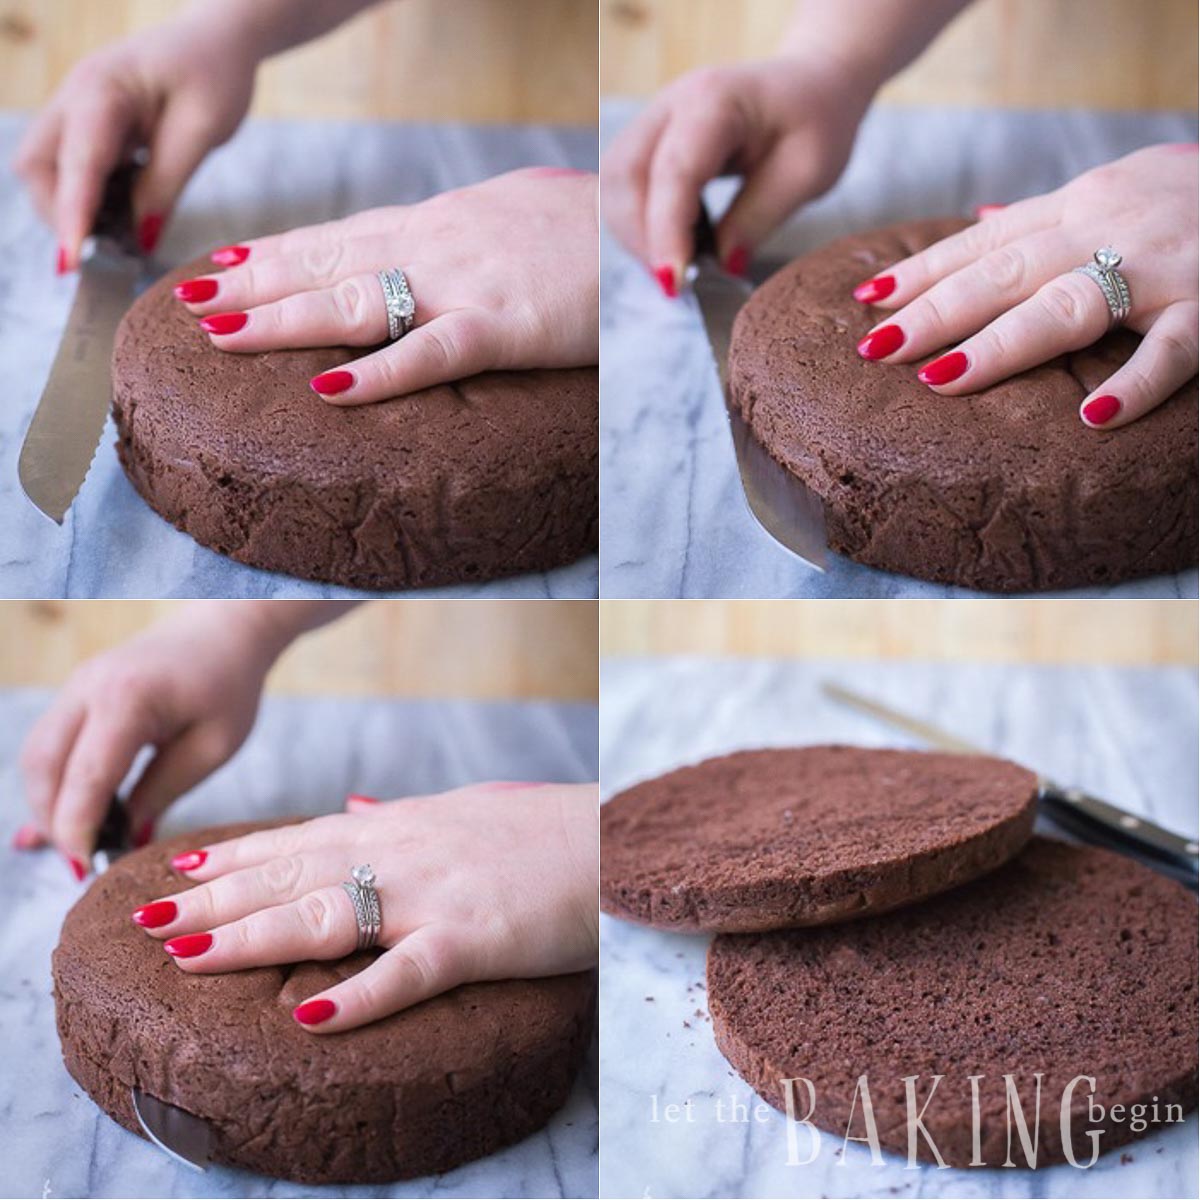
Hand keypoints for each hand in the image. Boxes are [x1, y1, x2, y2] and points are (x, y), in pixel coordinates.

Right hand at [12, 9, 256, 269]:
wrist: (218, 39)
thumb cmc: (215, 74)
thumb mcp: (202, 131)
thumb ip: (166, 184)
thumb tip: (138, 237)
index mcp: (103, 90)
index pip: (77, 164)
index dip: (72, 216)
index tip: (72, 261)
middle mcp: (76, 96)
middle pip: (38, 166)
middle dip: (61, 213)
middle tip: (105, 249)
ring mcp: (76, 108)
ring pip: (47, 168)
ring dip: (73, 207)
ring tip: (120, 232)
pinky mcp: (88, 123)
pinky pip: (71, 167)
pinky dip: (89, 196)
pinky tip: (126, 209)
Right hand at [16, 603, 284, 876]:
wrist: (225, 629)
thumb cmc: (229, 684)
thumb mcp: (213, 747)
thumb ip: (164, 791)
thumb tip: (127, 838)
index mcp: (128, 699)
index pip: (86, 776)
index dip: (79, 828)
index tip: (87, 868)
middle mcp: (88, 687)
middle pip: (44, 768)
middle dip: (56, 822)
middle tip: (84, 861)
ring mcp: (76, 686)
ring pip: (36, 758)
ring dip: (49, 804)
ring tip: (81, 841)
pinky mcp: (77, 692)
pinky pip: (48, 744)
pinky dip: (53, 782)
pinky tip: (64, 817)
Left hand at [129, 782, 598, 1032]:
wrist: (614, 838)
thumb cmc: (543, 831)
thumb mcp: (465, 809)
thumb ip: (404, 815)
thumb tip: (355, 808)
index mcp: (400, 827)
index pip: (299, 839)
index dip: (233, 858)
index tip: (175, 871)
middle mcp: (402, 853)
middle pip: (292, 875)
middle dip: (214, 898)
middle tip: (143, 918)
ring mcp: (434, 894)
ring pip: (326, 914)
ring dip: (251, 936)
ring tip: (184, 955)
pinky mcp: (475, 937)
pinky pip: (409, 970)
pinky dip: (358, 996)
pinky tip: (308, 1017)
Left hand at [171, 167, 598, 404]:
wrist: (652, 225)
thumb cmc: (593, 227)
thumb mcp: (518, 214)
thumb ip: (470, 233)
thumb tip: (444, 246)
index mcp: (440, 223)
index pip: (341, 234)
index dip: (277, 252)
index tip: (224, 266)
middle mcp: (436, 245)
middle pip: (329, 262)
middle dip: (255, 284)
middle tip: (191, 304)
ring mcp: (465, 283)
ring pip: (357, 300)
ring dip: (284, 319)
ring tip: (221, 335)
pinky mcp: (505, 326)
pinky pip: (431, 352)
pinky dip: (380, 373)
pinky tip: (330, 390)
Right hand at [601, 56, 870, 294]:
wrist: (812, 84)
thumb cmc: (817, 122)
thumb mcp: (808, 173)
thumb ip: (760, 217)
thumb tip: (721, 265)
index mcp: (715, 101)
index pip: (673, 171)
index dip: (667, 231)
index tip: (674, 283)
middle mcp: (671, 104)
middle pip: (624, 175)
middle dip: (642, 238)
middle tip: (678, 282)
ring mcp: (655, 120)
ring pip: (614, 184)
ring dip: (635, 235)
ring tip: (678, 265)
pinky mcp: (650, 142)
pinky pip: (623, 187)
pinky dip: (639, 225)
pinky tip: (673, 245)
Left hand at [852, 143, 1199, 429]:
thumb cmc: (1190, 195)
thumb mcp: (1113, 190)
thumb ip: (1044, 216)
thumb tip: (975, 223)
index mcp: (1079, 206)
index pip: (983, 242)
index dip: (923, 271)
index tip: (868, 301)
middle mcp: (1108, 229)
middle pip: (1006, 273)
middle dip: (937, 311)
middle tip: (877, 348)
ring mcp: (1161, 267)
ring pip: (1070, 305)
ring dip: (1003, 344)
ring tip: (943, 379)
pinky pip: (1174, 349)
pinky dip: (1137, 383)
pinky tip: (1094, 419)